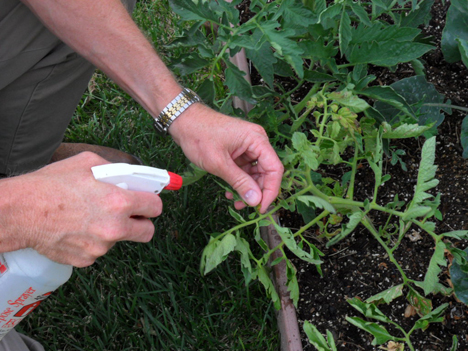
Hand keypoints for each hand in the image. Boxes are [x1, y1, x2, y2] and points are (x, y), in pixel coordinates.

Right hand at [0, 152, 161, 266]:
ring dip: (112, 231)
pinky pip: (98, 250)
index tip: (147, 202)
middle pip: (148, 232)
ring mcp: (100, 247)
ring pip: (119, 240)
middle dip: (142, 223)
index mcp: (119, 202)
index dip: (152, 203)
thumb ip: (115, 170)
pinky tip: (77, 229)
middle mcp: (114, 228)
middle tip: (130, 216)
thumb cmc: (52, 185)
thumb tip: (128, 176)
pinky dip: (92, 241)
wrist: (21, 211)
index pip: (155, 207)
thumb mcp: (88, 163)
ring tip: (89, 218)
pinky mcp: (86, 260)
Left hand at [169, 103, 283, 212]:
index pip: (274, 169)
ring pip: (255, 174)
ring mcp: (248, 147)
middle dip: (257, 192)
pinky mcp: (239, 152)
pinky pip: (245, 171)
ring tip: (235, 201)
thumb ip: (239, 182)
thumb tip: (256, 200)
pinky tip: (230, 191)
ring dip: (247, 189)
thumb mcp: (219, 163)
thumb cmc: (199, 136)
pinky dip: (239, 182)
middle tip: (244, 206)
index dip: (271, 190)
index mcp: (257, 140)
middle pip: (266, 172)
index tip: (261, 208)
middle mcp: (257, 142)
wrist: (183, 121)